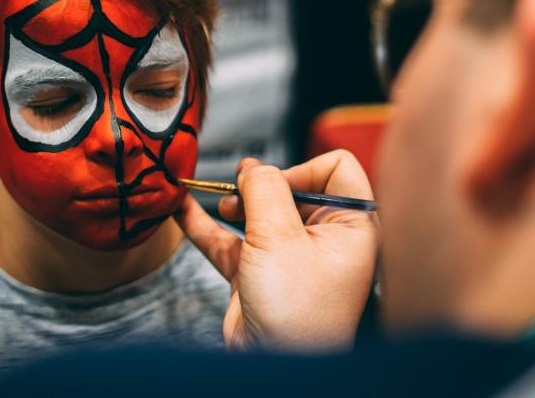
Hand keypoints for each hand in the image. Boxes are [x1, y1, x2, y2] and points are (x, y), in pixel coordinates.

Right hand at [175, 150, 379, 350]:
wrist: (275, 367)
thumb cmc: (297, 314)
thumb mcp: (279, 238)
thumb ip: (264, 190)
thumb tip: (253, 168)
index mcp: (351, 226)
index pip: (336, 168)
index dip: (302, 169)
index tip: (274, 186)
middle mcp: (325, 237)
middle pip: (291, 185)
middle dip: (260, 184)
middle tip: (240, 189)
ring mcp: (290, 255)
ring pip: (258, 210)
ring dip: (233, 202)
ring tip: (219, 204)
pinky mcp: (258, 272)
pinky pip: (230, 239)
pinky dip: (207, 225)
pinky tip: (183, 209)